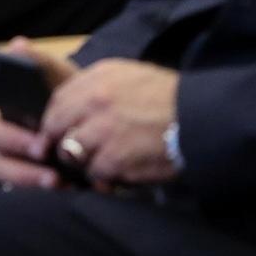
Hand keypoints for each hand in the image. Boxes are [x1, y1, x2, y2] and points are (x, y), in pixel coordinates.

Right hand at [0, 37, 73, 189]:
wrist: (96, 121)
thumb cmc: (69, 99)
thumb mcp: (59, 79)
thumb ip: (40, 63)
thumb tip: (18, 44)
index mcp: (2, 118)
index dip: (11, 137)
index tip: (39, 141)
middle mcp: (3, 146)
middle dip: (21, 162)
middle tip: (50, 161)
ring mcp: (15, 168)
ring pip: (9, 180)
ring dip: (31, 181)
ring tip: (59, 181)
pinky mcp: (29, 185)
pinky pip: (27, 196)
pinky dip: (45, 194)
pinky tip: (70, 190)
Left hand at [44, 58, 180, 186]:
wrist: (202, 119)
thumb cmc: (171, 99)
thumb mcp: (132, 77)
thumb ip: (101, 87)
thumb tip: (76, 105)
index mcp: (100, 77)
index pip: (58, 99)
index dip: (53, 118)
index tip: (55, 131)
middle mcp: (96, 100)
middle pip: (56, 126)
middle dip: (58, 142)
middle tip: (68, 154)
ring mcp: (103, 130)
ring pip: (70, 152)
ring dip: (82, 162)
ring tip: (100, 164)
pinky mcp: (114, 158)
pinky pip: (94, 173)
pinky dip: (103, 178)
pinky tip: (117, 176)